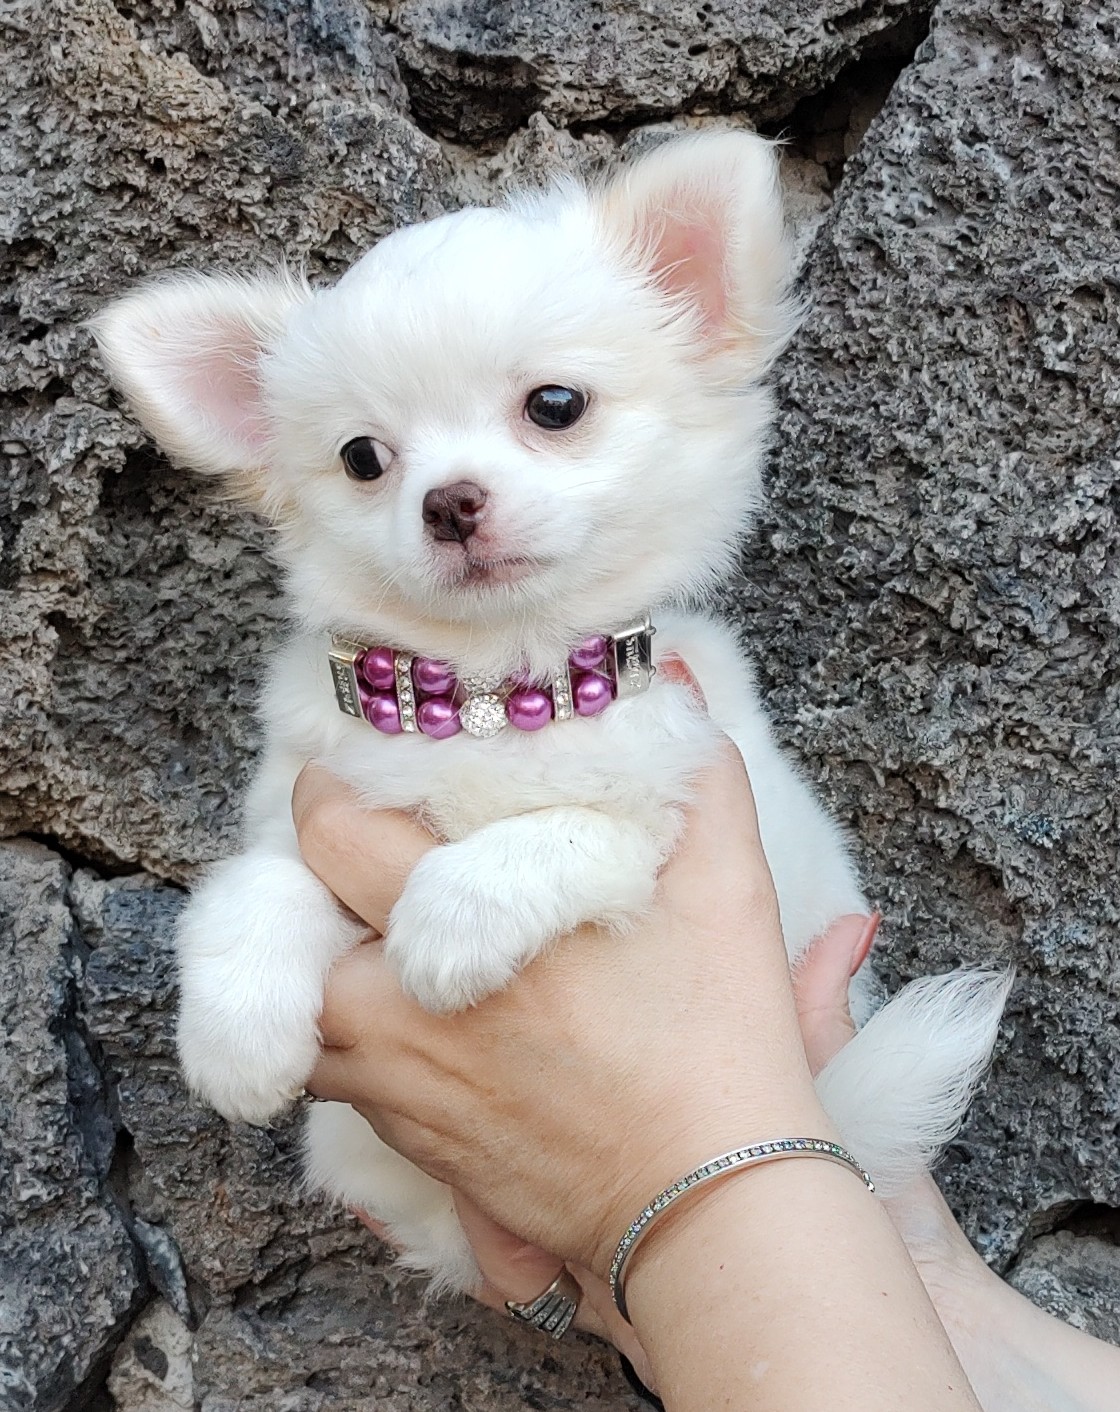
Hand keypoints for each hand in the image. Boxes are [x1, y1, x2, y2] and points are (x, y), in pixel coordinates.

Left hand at [296, 736, 833, 1279]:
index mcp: (465, 923)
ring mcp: (395, 1082)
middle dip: (311, 866)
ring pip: (296, 1000)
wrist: (709, 1205)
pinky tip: (406, 1008)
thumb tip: (667, 677)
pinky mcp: (406, 1140)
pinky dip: (343, 1031)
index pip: (335, 832)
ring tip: (369, 925)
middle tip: (357, 841)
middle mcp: (401, 1005)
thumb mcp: (728, 887)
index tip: (351, 769)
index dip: (331, 787)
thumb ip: (695, 769)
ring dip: (315, 955)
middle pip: (285, 916)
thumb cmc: (718, 1041)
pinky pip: (331, 1071)